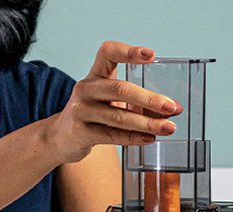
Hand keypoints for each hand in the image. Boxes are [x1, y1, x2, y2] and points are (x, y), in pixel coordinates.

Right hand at [45, 41, 181, 163]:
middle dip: (149, 99)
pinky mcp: (81, 132)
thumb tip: (170, 110)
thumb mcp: (111, 102)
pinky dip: (133, 138)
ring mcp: (81, 111)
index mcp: (95, 74)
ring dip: (146, 123)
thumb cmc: (92, 115)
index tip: (151, 55)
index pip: (109, 53)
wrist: (60, 138)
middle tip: (171, 106)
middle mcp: (86, 89)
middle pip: (120, 89)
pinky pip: (111, 135)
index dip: (129, 52)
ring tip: (167, 127)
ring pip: (118, 117)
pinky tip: (148, 139)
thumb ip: (138, 103)